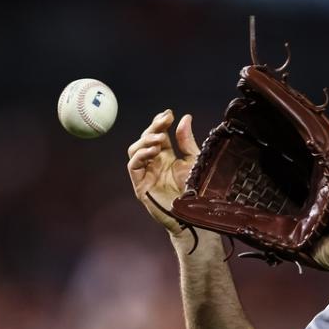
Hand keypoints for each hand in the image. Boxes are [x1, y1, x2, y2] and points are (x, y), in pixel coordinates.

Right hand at [127, 109, 199, 233]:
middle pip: (145, 139)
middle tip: (164, 120)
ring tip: (159, 137)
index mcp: (166, 157)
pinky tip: (154, 151)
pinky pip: (133, 166)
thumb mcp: (193, 161)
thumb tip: (185, 118)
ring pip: (135, 150)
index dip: (160, 123)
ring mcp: (145, 174)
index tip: (168, 114)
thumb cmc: (195, 190)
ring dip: (145, 140)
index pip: (158, 135)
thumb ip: (187, 141)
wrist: (194, 214)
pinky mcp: (140, 185)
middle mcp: (154, 163)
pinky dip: (141, 155)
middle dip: (153, 127)